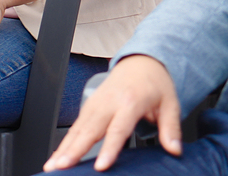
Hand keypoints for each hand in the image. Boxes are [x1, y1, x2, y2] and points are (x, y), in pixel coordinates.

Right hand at [44, 55, 180, 171]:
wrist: (141, 61)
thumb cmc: (154, 83)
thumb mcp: (170, 103)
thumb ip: (171, 128)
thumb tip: (174, 149)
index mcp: (130, 101)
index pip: (117, 129)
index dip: (108, 148)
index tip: (100, 166)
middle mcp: (109, 102)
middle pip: (89, 130)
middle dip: (74, 150)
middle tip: (62, 167)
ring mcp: (96, 104)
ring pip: (77, 129)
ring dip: (63, 148)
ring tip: (53, 166)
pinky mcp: (89, 107)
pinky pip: (75, 127)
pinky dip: (64, 142)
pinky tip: (56, 157)